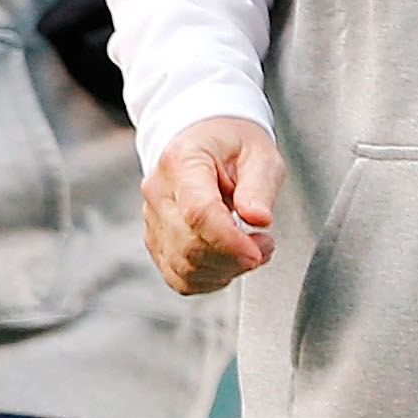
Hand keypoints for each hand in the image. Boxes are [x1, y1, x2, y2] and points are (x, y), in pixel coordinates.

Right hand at [144, 117, 285, 294]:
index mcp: (182, 161)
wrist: (205, 138)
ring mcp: (153, 218)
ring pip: (184, 267)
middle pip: (190, 246)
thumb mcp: (260, 153)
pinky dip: (209, 279)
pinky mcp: (157, 240)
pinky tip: (229, 262)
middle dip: (234, 258)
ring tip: (251, 250)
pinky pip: (178, 276)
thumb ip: (260, 185)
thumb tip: (258, 218)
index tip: (258, 251)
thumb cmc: (231, 144)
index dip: (230, 241)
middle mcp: (158, 191)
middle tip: (265, 245)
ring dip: (225, 270)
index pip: (198, 212)